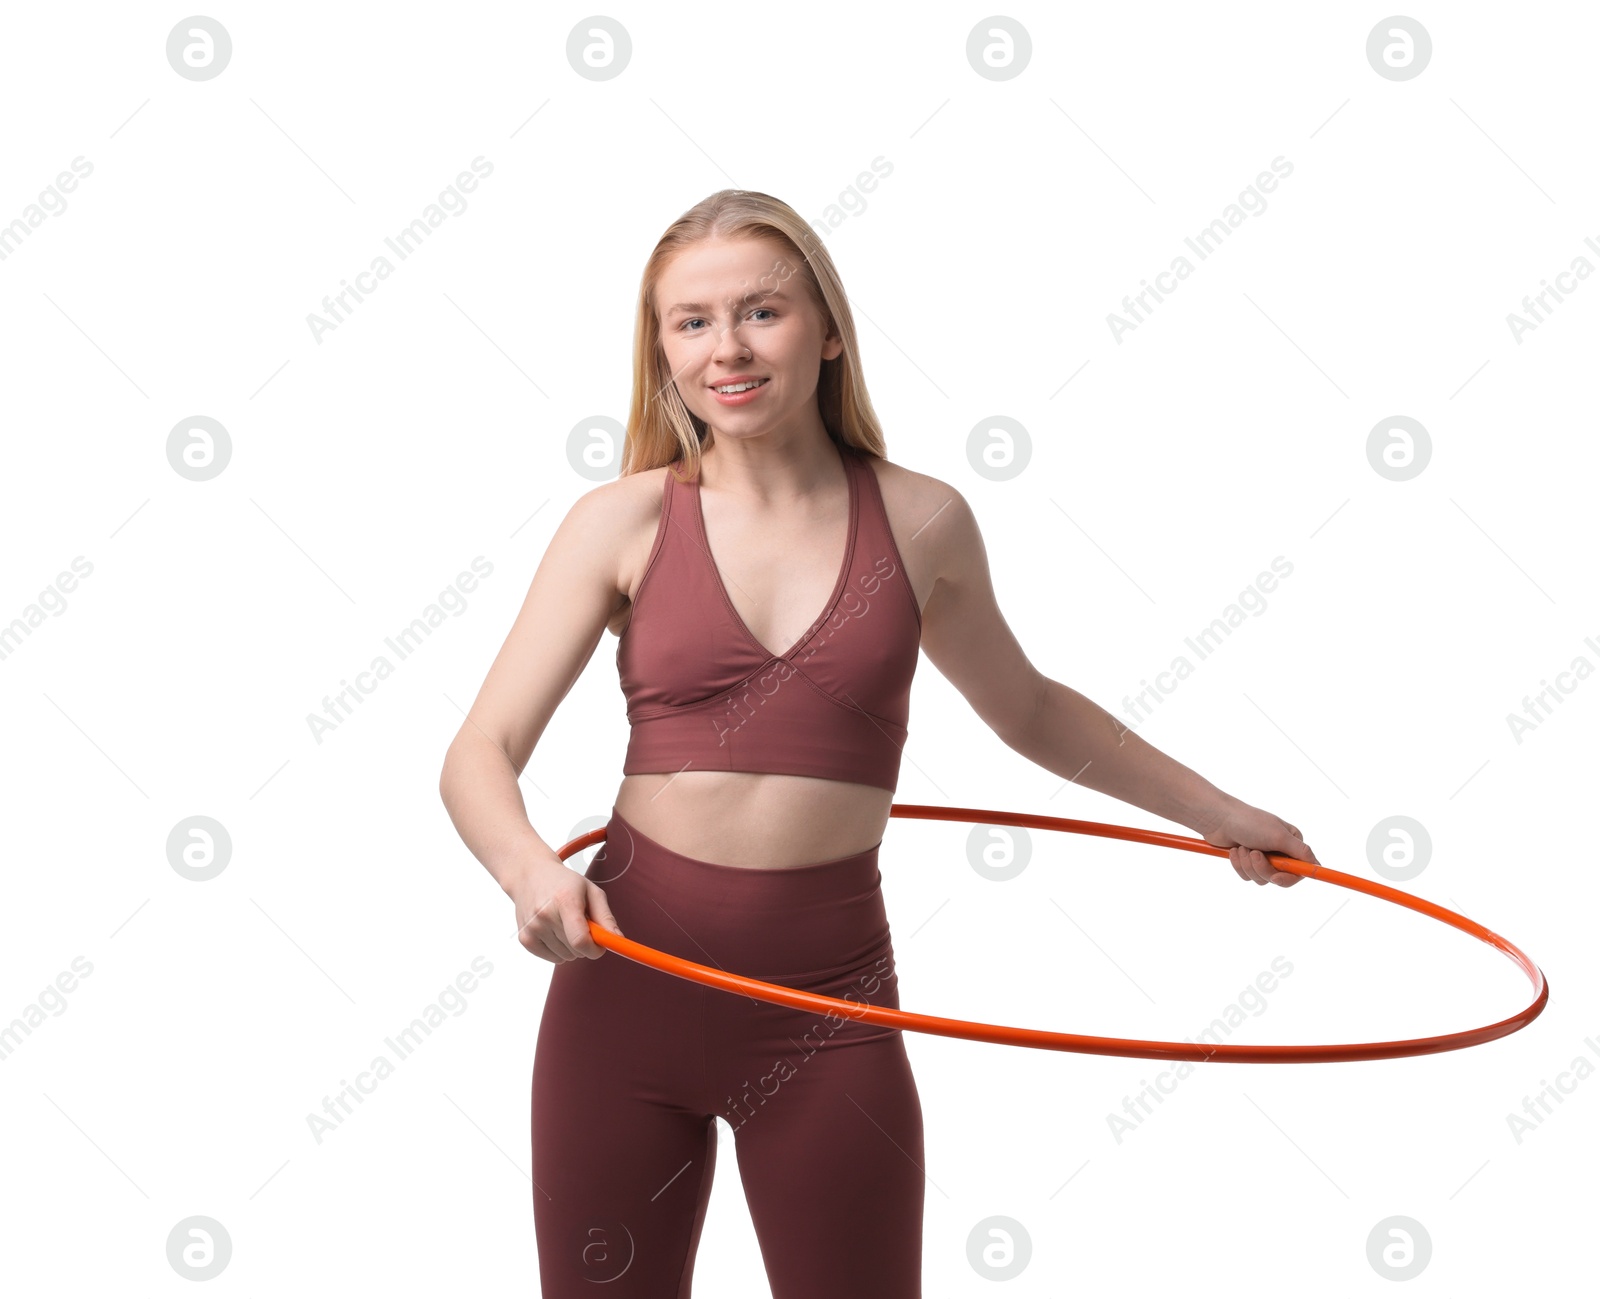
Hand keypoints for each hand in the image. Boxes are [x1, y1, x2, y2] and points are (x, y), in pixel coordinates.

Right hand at [509, 859, 624, 961]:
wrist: (530, 875)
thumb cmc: (564, 883)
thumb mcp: (591, 891)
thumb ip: (606, 917)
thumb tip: (618, 940)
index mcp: (565, 901)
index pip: (580, 940)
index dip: (595, 950)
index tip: (601, 947)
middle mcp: (545, 915)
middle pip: (575, 950)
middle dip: (586, 944)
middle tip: (582, 924)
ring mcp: (532, 928)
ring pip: (565, 957)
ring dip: (571, 947)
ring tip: (565, 923)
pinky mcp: (524, 938)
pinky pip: (552, 958)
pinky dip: (558, 950)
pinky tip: (554, 930)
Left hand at [1199, 797, 1319, 886]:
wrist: (1218, 819)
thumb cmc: (1249, 822)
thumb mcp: (1278, 836)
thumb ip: (1300, 851)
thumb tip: (1317, 864)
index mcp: (1292, 842)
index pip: (1301, 868)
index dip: (1289, 877)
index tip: (1275, 877)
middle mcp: (1280, 851)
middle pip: (1279, 876)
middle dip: (1262, 867)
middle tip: (1253, 853)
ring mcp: (1263, 857)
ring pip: (1261, 878)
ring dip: (1248, 865)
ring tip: (1242, 847)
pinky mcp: (1247, 862)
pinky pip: (1247, 875)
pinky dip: (1239, 865)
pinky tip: (1234, 850)